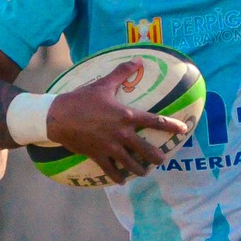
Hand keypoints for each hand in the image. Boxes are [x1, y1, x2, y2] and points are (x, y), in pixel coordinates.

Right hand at [48, 59, 188, 184]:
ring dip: (140, 170)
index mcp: (126, 115)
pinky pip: (112, 171)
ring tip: (144, 173)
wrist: (57, 116)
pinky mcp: (98, 156)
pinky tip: (122, 181)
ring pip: (132, 165)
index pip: (156, 121)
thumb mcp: (103, 84)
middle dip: (157, 158)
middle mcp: (122, 133)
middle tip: (161, 160)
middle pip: (147, 150)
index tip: (183, 130)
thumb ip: (122, 73)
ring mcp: (111, 147)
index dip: (172, 126)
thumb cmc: (81, 99)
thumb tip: (138, 59)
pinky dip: (118, 177)